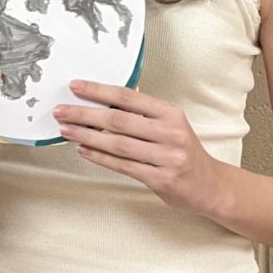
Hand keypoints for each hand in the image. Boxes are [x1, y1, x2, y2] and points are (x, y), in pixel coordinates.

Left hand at [53, 80, 221, 215]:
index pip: (128, 97)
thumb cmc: (183, 150)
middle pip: (118, 120)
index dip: (99, 91)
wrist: (211, 186)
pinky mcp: (161, 180)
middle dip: (85, 114)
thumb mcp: (170, 123)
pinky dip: (100, 158)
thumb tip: (101, 102)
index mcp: (170, 113)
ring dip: (87, 136)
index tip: (75, 87)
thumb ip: (142, 113)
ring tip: (66, 130)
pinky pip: (123, 166)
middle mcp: (169, 133)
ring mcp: (166, 158)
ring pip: (118, 144)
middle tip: (61, 111)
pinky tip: (83, 150)